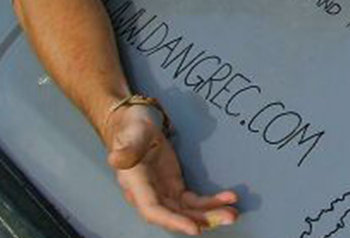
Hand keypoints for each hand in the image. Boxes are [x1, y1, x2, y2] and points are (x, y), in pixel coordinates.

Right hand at [106, 104, 238, 234]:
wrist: (136, 123)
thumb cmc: (131, 128)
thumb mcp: (130, 134)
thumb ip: (127, 149)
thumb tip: (116, 159)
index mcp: (135, 184)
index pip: (153, 210)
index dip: (173, 221)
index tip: (195, 229)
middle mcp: (149, 194)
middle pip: (175, 215)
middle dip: (202, 219)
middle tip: (229, 218)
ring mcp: (163, 191)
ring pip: (187, 211)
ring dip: (210, 214)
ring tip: (233, 213)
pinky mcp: (174, 186)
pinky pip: (193, 200)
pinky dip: (210, 201)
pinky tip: (227, 199)